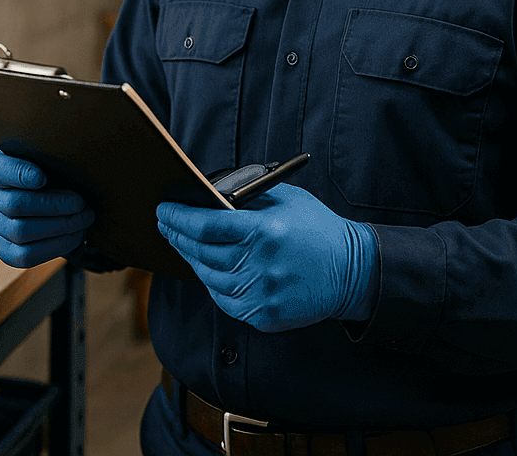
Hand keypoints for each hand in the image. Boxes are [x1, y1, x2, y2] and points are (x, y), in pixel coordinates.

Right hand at [0, 149, 94, 267]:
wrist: (47, 199)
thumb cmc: (51, 173)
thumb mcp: (49, 159)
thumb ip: (51, 159)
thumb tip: (73, 170)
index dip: (18, 174)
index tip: (42, 177)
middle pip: (14, 204)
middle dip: (54, 206)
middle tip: (81, 204)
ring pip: (21, 232)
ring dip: (59, 227)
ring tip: (83, 220)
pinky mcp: (4, 249)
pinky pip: (25, 256)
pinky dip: (55, 246)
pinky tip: (75, 236)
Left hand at [156, 183, 375, 331]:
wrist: (353, 271)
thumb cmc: (318, 230)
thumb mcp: (286, 201)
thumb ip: (249, 200)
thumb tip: (208, 199)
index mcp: (265, 231)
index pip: (206, 225)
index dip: (179, 218)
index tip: (163, 211)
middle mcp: (260, 265)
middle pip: (201, 252)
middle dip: (177, 236)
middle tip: (165, 225)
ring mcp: (261, 294)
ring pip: (208, 278)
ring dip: (190, 259)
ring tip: (182, 244)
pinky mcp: (264, 315)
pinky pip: (225, 300)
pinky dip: (211, 283)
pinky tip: (205, 269)